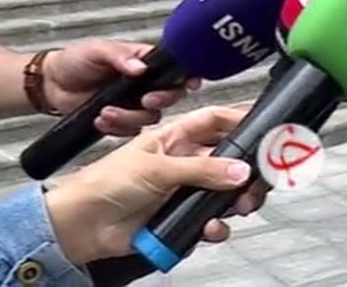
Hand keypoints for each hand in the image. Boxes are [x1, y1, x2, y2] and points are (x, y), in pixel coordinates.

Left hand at [43, 39, 202, 135]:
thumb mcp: (98, 50)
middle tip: (145, 100)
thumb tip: (141, 66)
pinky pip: (130, 131)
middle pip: (170, 97)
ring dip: (129, 117)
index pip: (175, 70)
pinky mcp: (122, 121)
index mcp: (145, 63)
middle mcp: (144, 84)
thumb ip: (120, 56)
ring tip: (106, 112)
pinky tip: (100, 120)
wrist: (51, 84)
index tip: (189, 84)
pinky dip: (117, 128)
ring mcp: (134, 104)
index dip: (187, 78)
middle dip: (160, 101)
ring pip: (150, 118)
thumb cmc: (75, 61)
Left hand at [43, 105, 266, 264]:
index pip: (216, 121)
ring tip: (239, 207)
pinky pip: (211, 222)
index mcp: (176, 138)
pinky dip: (217, 227)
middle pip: (231, 159)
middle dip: (248, 170)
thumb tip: (241, 170)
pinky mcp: (180, 219)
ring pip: (226, 193)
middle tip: (257, 181)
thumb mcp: (156, 168)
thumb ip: (202, 169)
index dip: (241, 119)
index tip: (266, 127)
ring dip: (238, 201)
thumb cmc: (105, 184)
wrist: (80, 226)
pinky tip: (210, 227)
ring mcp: (184, 191)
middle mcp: (185, 162)